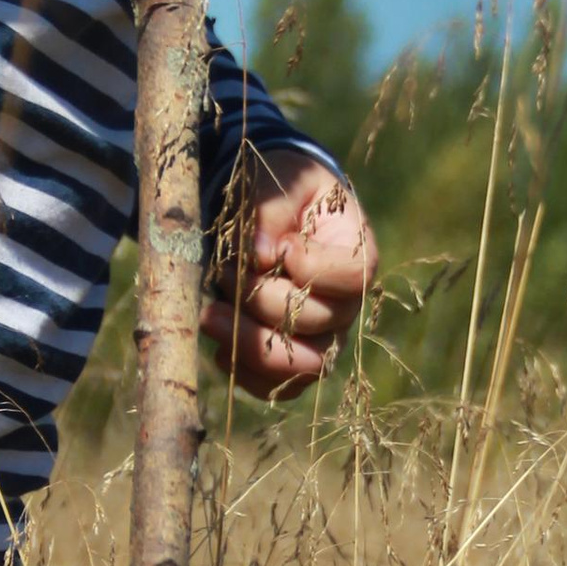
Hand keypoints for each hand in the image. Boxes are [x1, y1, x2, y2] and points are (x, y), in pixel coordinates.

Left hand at [202, 158, 378, 401]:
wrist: (269, 212)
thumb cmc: (282, 189)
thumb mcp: (281, 180)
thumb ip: (272, 207)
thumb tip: (261, 254)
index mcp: (356, 253)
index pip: (354, 277)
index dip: (313, 268)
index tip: (279, 246)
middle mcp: (346, 303)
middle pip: (317, 322)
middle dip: (263, 300)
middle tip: (225, 271)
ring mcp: (321, 337)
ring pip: (300, 365)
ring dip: (251, 345)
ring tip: (209, 315)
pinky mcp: (291, 360)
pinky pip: (275, 385)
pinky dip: (243, 370)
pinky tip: (218, 340)